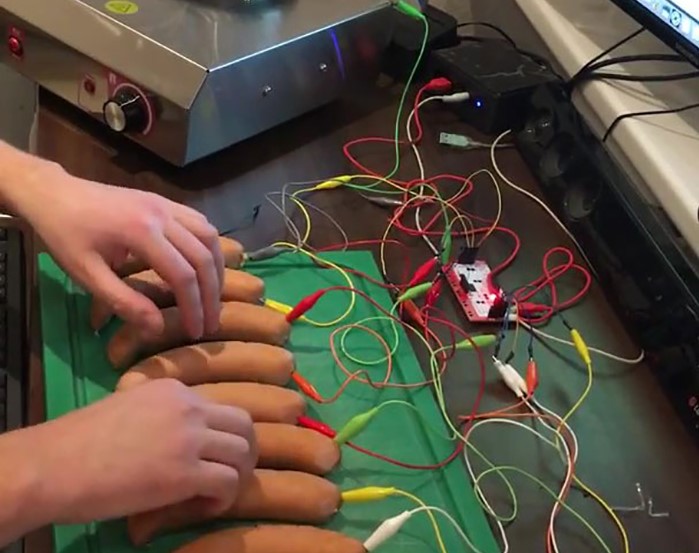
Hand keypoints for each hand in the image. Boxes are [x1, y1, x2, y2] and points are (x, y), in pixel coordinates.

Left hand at [19, 162, 223, 338]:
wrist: (53, 193)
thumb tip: (157, 329)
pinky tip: (205, 265)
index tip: (197, 333)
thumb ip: (124, 302)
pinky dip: (209, 247)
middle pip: (204, 257)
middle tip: (211, 322)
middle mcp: (163, 215)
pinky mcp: (165, 202)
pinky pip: (200, 223)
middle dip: (212, 294)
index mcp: (141, 233)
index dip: (194, 307)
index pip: (183, 275)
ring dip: (217, 269)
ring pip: (209, 237)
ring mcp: (166, 205)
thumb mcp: (87, 275)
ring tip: (213, 296)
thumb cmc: (65, 236)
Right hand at [22, 379, 256, 524]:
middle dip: (244, 451)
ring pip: (243, 452)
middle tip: (229, 473)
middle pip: (244, 424)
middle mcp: (188, 407)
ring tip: (214, 493)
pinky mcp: (185, 473)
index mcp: (174, 390)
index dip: (221, 436)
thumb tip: (181, 442)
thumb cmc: (79, 442)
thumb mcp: (128, 408)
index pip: (220, 408)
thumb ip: (160, 416)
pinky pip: (229, 482)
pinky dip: (224, 498)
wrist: (53, 465)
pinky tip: (203, 506)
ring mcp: (189, 438)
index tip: (207, 458)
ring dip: (236, 475)